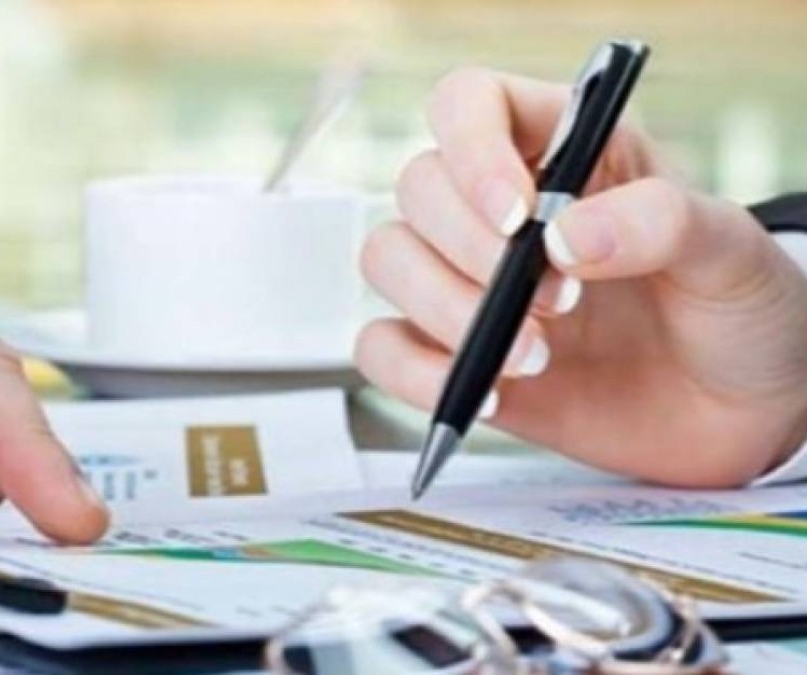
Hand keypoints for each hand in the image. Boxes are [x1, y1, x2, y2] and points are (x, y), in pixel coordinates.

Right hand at [357, 68, 806, 486]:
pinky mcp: (453, 353)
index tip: (517, 216)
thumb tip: (563, 237)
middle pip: (419, 187)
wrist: (741, 414)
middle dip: (473, 251)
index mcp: (565, 151)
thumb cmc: (738, 311)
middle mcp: (502, 210)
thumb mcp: (731, 250)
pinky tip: (487, 395)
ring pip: (387, 258)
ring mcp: (470, 281)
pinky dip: (415, 374)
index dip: (472, 148)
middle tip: (559, 303)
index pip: (469, 103)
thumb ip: (660, 222)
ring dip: (445, 311)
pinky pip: (381, 348)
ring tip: (535, 359)